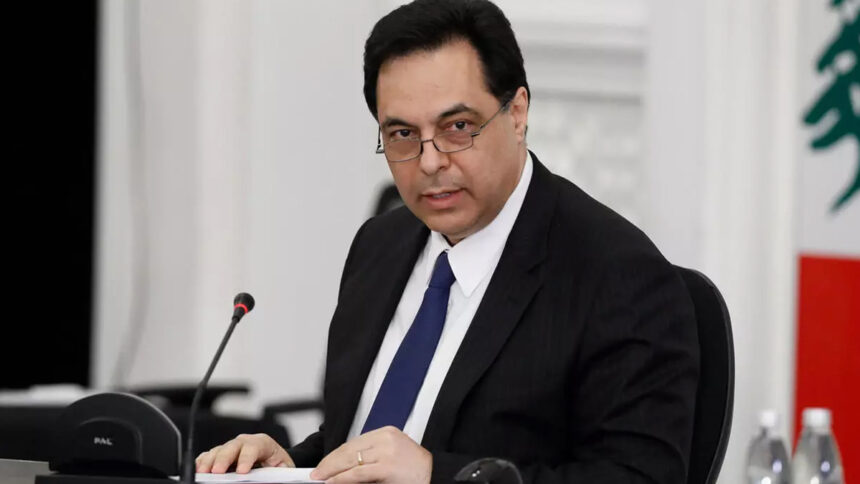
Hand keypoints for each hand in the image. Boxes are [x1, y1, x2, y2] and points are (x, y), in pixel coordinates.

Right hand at [195, 433, 294, 473]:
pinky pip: (209, 455)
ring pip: (218, 450)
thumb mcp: (282, 468)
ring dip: (209, 461)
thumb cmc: (278, 465)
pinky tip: (199, 469)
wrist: (275, 463)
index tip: (242, 471)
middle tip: (217, 472)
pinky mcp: (221, 455)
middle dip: (223, 459)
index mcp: (262, 443)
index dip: (246, 458)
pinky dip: (203, 462)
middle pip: (232, 446)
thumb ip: (277, 473)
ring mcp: (231, 448)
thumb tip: (269, 479)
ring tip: (204, 472)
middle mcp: (245, 443)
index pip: (253, 447)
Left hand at [310, 426, 431, 483]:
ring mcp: (386, 452)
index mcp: (386, 432)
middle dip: (330, 462)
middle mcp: (385, 439)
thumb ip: (370, 456)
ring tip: (321, 478)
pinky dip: (342, 478)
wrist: (435, 475)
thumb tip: (343, 467)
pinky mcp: (386, 466)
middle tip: (316, 473)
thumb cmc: (414, 470)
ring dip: (332, 471)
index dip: (336, 454)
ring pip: (351, 460)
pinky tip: (332, 482)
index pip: (354, 442)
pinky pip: (358, 472)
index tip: (325, 463)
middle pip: (349, 449)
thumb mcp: (391, 455)